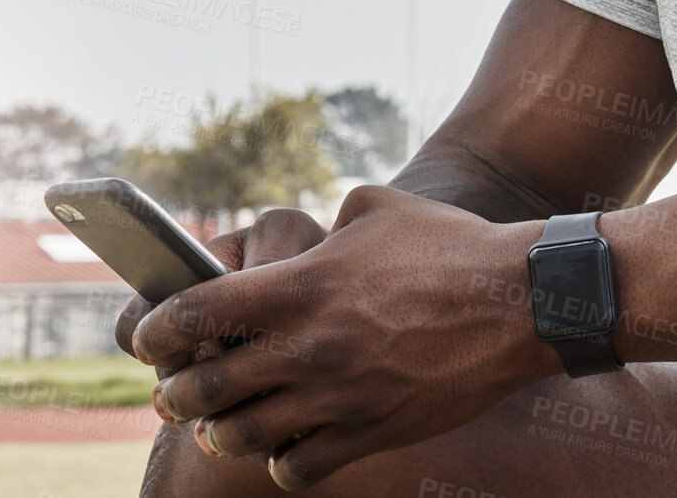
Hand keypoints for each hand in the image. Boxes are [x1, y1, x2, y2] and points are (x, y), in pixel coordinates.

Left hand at [130, 186, 553, 490]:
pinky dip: (281, 461)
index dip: (157, 328)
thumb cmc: (454, 245)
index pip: (195, 312)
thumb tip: (308, 234)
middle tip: (179, 387)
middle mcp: (310, 345)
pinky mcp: (374, 430)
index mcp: (303, 284)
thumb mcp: (379, 209)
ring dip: (221, 431)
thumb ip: (328, 220)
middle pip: (203, 388)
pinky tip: (287, 443)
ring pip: (240, 436)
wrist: (523, 301)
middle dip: (176, 391)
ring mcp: (341, 395)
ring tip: (223, 423)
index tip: (152, 337)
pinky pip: (298, 467)